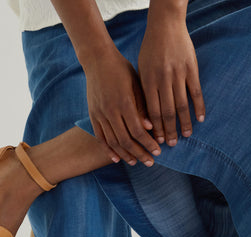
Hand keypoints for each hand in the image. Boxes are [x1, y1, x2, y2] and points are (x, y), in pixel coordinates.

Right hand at [83, 48, 161, 165]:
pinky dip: (108, 149)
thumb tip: (150, 128)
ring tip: (135, 163)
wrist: (97, 59)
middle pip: (126, 140)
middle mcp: (110, 110)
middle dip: (139, 153)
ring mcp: (99, 114)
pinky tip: (116, 158)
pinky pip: (100, 137)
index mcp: (124, 102)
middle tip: (150, 162)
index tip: (158, 151)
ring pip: (113, 141)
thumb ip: (142, 106)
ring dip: (125, 154)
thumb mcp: (136, 83)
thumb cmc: (121, 69)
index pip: (138, 130)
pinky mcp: (92, 115)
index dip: (148, 143)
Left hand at [137, 16, 205, 145]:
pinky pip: (196, 92)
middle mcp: (163, 80)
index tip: (158, 141)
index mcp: (148, 82)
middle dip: (169, 130)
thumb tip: (146, 118)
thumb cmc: (150, 50)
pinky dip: (199, 107)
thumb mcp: (141, 70)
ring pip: (182, 105)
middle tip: (172, 144)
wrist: (165, 24)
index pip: (152, 111)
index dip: (156, 128)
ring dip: (184, 122)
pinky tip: (200, 119)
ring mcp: (178, 74)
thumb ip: (144, 92)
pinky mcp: (191, 68)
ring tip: (187, 135)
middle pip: (167, 112)